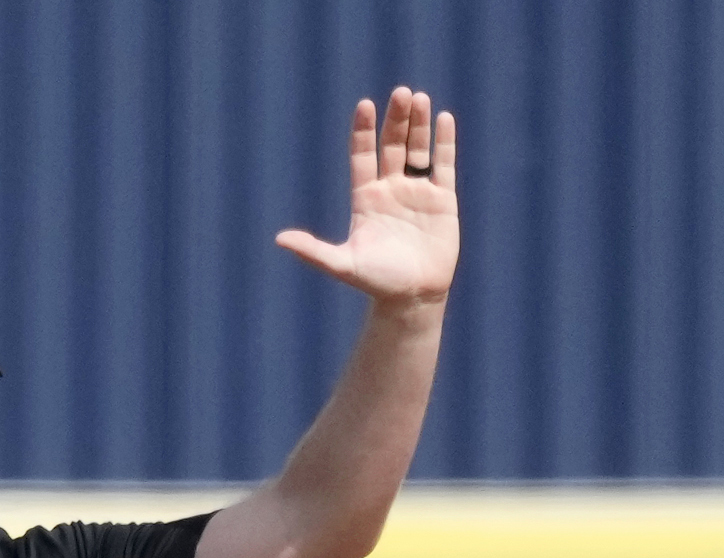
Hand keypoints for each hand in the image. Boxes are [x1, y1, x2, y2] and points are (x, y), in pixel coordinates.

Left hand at [276, 87, 456, 305]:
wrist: (411, 297)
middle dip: (395, 120)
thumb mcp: (341, 264)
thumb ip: (312, 251)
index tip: (364, 105)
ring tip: (419, 98)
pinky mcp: (442, 199)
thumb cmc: (375, 282)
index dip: (363, 132)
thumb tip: (279, 239)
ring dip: (418, 125)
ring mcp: (416, 192)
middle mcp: (389, 190)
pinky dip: (444, 142)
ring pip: (417, 150)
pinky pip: (443, 164)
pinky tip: (443, 119)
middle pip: (392, 146)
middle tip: (399, 93)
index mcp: (364, 199)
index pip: (362, 156)